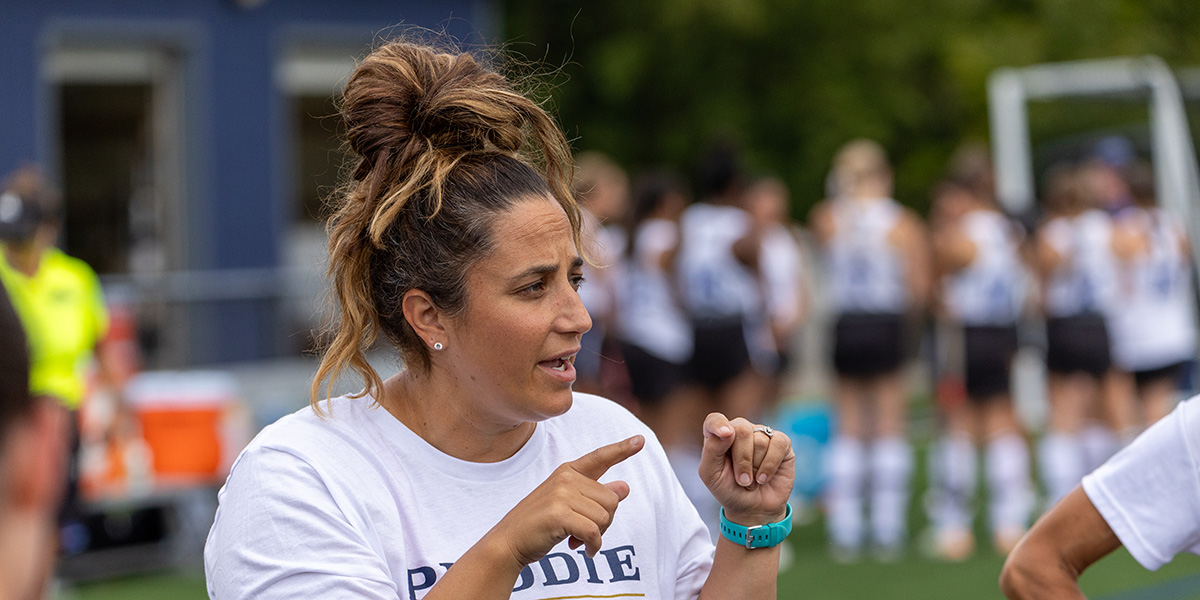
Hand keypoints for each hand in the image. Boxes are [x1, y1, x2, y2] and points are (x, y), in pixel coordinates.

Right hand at [489, 435, 643, 569]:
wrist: (509, 541)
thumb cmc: (540, 523)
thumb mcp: (568, 505)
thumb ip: (594, 495)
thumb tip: (625, 487)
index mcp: (568, 471)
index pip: (600, 458)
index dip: (622, 449)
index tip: (640, 440)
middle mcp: (566, 478)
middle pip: (612, 500)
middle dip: (605, 522)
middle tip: (585, 532)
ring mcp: (561, 494)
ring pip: (605, 516)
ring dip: (598, 535)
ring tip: (578, 539)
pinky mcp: (559, 514)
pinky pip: (594, 531)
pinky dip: (593, 545)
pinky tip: (583, 550)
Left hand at [699, 413, 793, 524]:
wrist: (753, 509)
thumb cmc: (729, 490)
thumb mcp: (711, 475)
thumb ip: (712, 450)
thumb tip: (729, 431)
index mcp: (719, 436)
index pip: (715, 420)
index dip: (719, 425)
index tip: (725, 435)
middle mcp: (740, 430)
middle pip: (741, 430)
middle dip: (742, 460)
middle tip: (742, 480)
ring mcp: (762, 434)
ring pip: (760, 440)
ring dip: (755, 468)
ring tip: (753, 480)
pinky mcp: (782, 443)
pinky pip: (778, 444)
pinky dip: (770, 465)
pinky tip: (764, 477)